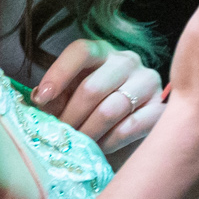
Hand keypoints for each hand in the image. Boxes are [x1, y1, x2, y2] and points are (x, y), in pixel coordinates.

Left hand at [32, 38, 165, 155]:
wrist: (125, 130)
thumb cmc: (89, 110)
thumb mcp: (68, 98)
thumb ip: (52, 96)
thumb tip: (37, 98)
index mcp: (101, 52)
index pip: (81, 51)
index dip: (59, 73)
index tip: (42, 100)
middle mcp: (126, 61)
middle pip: (93, 87)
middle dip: (71, 116)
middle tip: (59, 136)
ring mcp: (147, 82)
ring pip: (111, 109)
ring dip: (88, 132)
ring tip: (77, 145)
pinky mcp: (160, 107)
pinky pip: (131, 126)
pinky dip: (110, 141)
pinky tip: (99, 148)